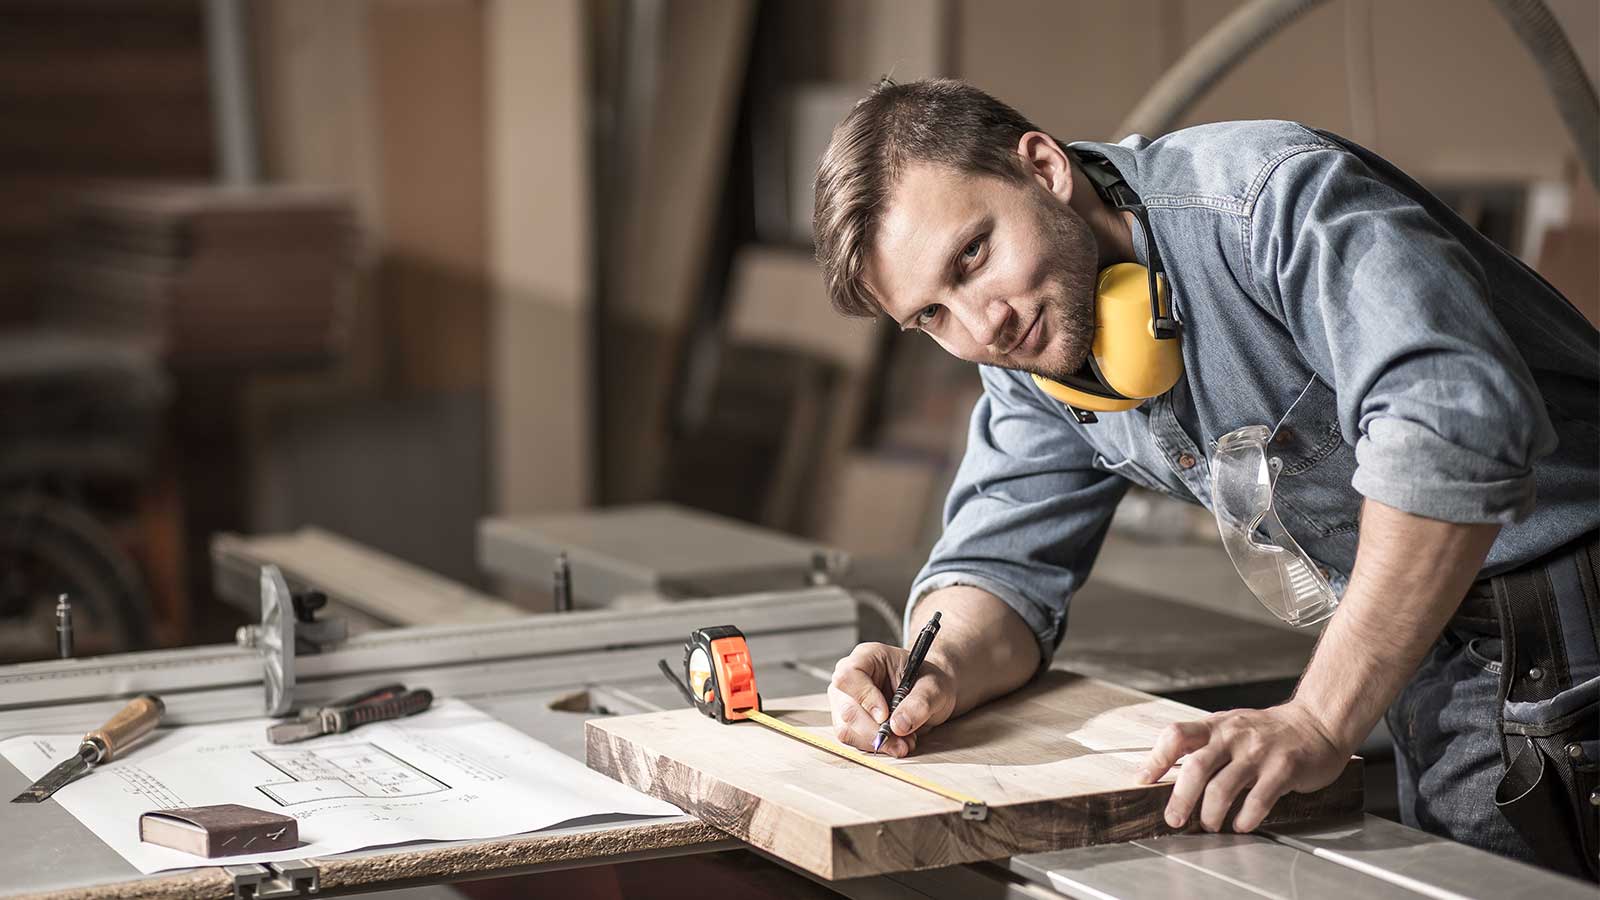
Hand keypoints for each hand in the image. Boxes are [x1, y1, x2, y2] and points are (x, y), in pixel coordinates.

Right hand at [827, 642, 956, 756]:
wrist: (929, 695)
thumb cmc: (928, 682)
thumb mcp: (933, 688)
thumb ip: (919, 703)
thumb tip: (898, 725)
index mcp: (867, 657)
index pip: (848, 676)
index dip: (865, 698)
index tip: (885, 715)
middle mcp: (850, 678)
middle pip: (847, 709)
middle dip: (876, 731)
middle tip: (902, 741)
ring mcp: (845, 701)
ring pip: (846, 729)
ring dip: (876, 741)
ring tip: (904, 742)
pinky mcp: (849, 722)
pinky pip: (853, 740)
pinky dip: (875, 746)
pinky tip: (895, 743)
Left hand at [1136, 700, 1350, 832]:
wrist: (1317, 722)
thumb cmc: (1267, 731)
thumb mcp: (1230, 728)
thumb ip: (1204, 747)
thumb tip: (1167, 776)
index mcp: (1215, 726)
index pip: (1175, 736)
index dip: (1155, 759)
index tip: (1142, 781)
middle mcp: (1233, 736)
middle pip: (1196, 766)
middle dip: (1180, 798)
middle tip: (1174, 819)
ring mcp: (1259, 752)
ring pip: (1223, 786)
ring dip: (1211, 812)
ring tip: (1210, 825)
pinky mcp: (1284, 768)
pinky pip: (1259, 798)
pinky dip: (1246, 817)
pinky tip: (1242, 825)